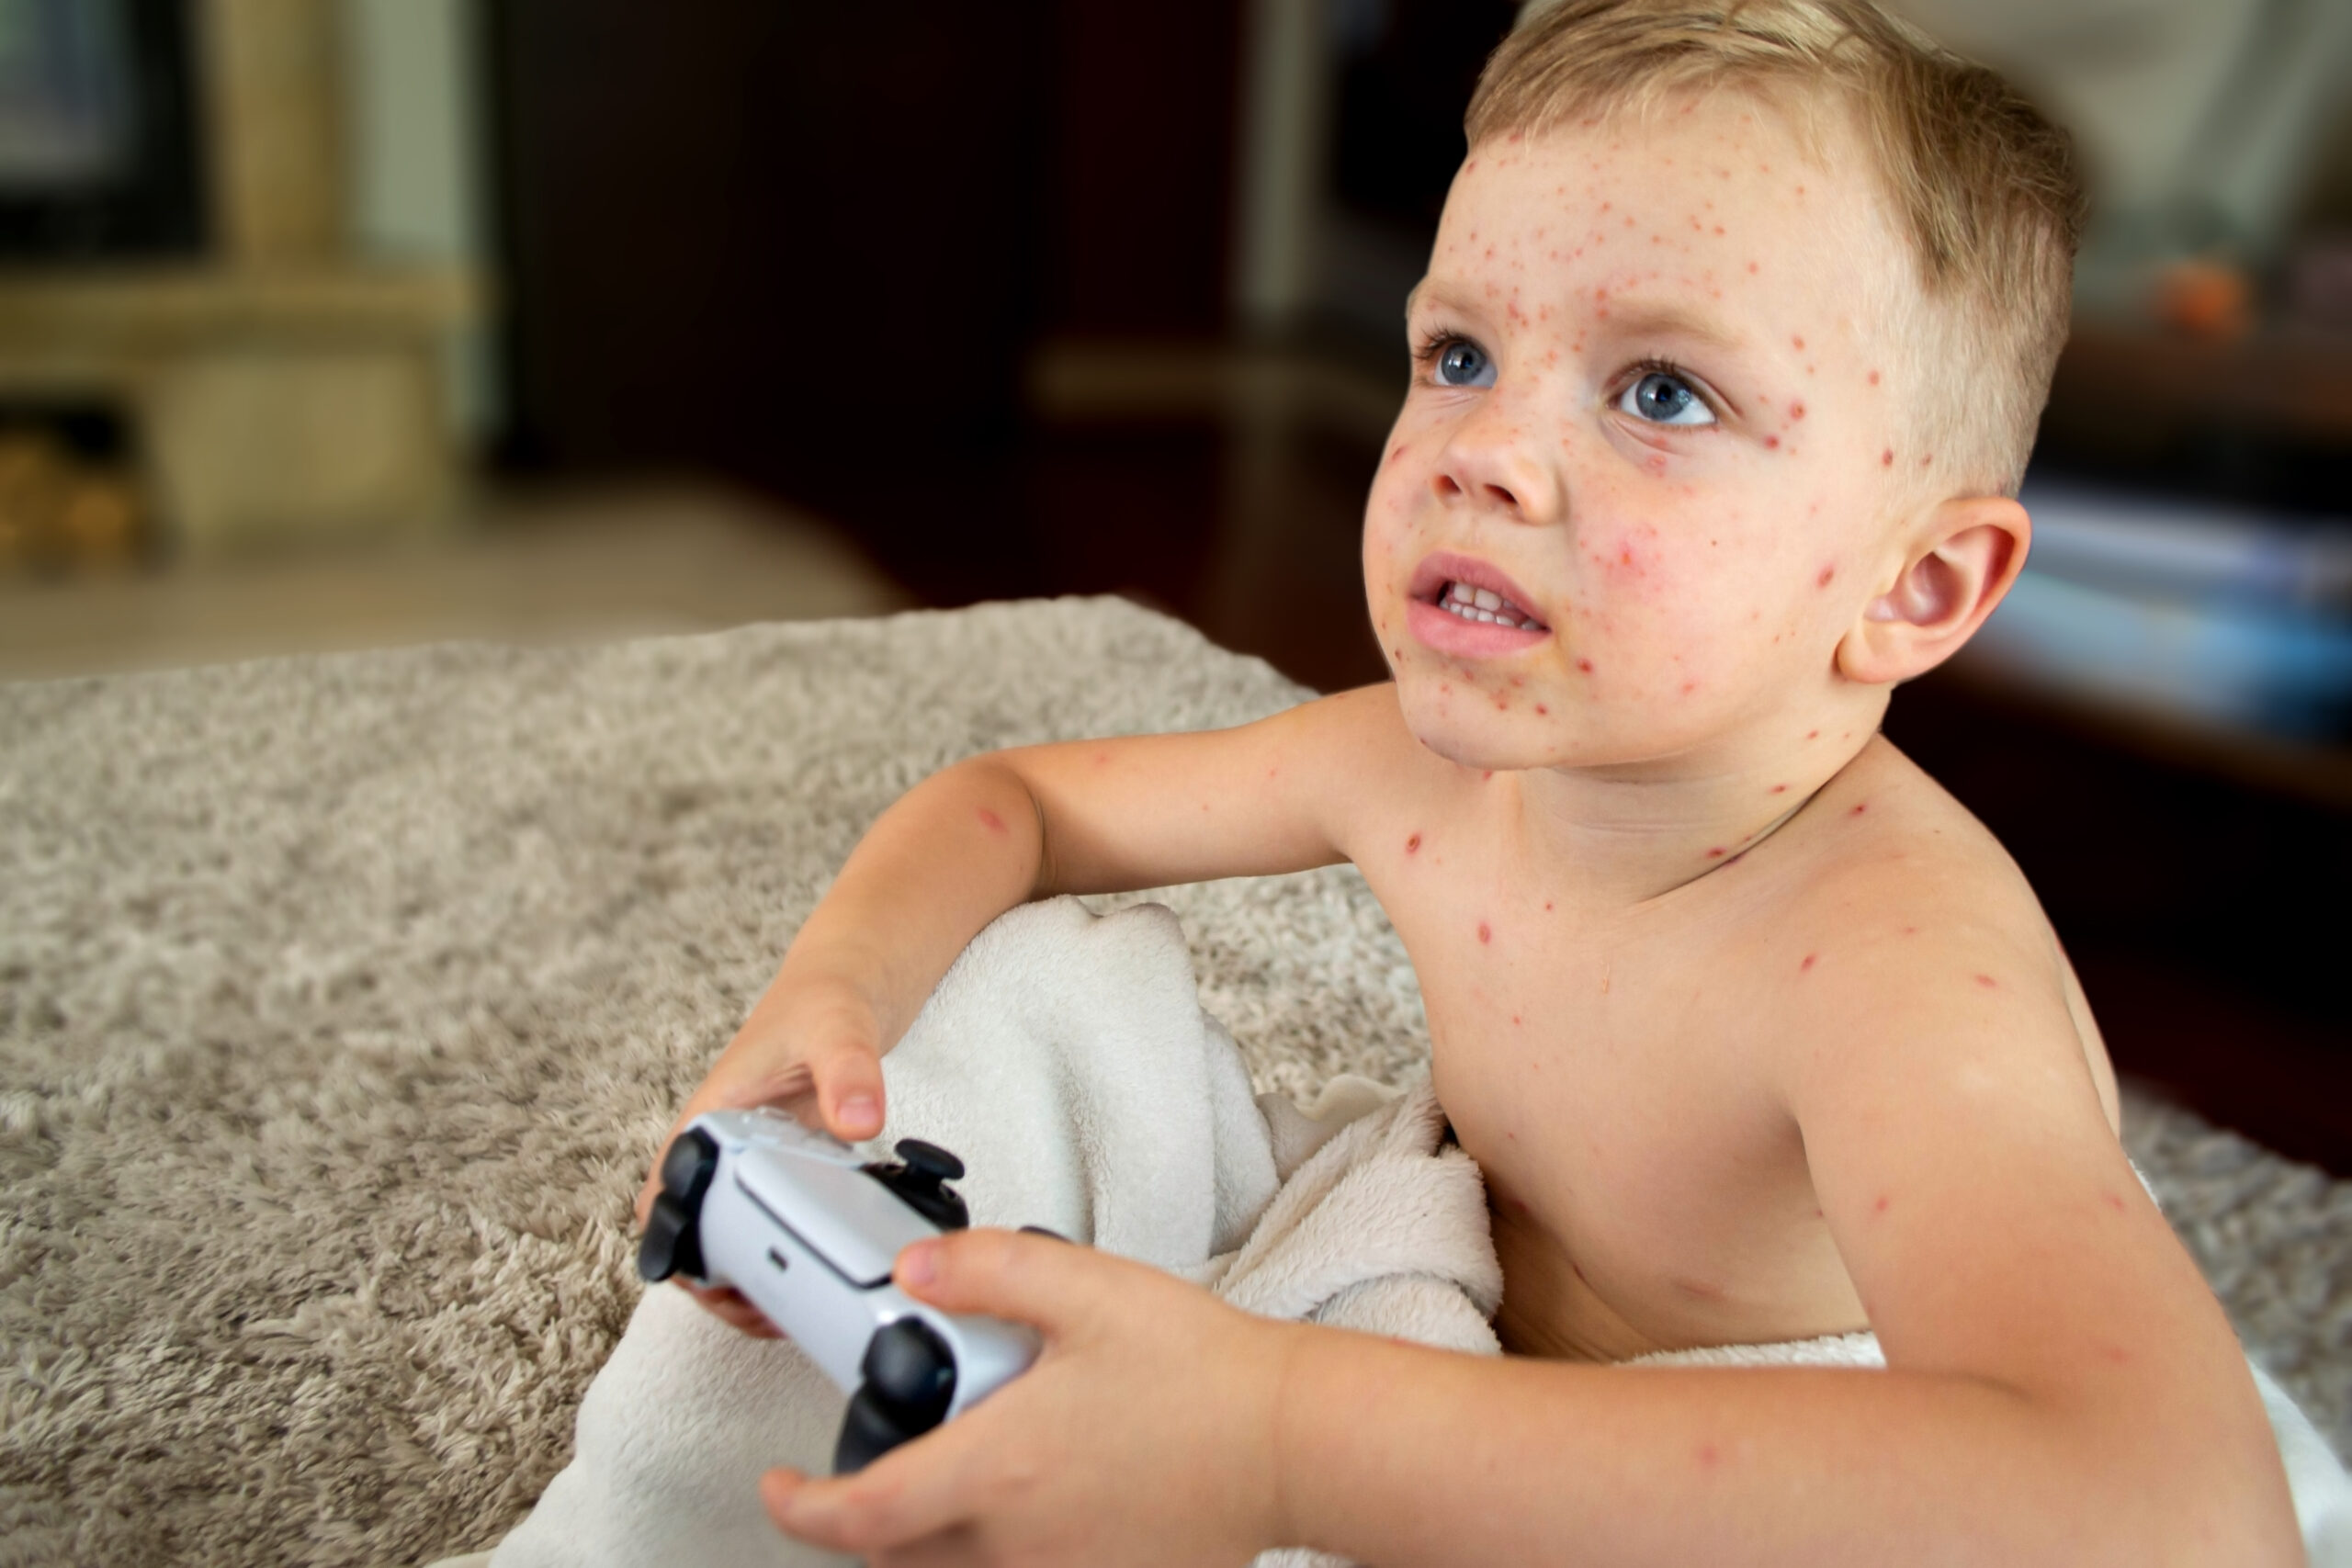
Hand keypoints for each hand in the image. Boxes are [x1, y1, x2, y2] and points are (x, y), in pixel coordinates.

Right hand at [636, 980, 889, 1335]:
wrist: (847, 986)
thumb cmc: (823, 1000)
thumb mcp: (838, 1028)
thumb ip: (849, 1070)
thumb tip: (856, 1119)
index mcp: (711, 1114)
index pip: (665, 1193)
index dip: (676, 1246)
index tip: (718, 1282)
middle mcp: (723, 1144)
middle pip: (691, 1231)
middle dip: (716, 1282)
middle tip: (766, 1314)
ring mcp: (754, 1162)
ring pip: (727, 1237)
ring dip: (748, 1278)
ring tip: (789, 1310)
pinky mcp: (787, 1170)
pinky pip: (771, 1225)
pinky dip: (784, 1255)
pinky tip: (818, 1273)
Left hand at [762, 1229, 1297, 1564]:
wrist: (1291, 1440)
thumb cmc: (1201, 1372)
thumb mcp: (1086, 1290)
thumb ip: (987, 1272)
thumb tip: (912, 1272)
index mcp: (996, 1469)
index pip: (860, 1516)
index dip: (799, 1510)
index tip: (779, 1489)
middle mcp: (1017, 1539)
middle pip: (896, 1556)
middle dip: (861, 1521)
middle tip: (863, 1472)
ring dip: (926, 1536)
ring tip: (952, 1471)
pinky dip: (996, 1550)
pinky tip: (1030, 1496)